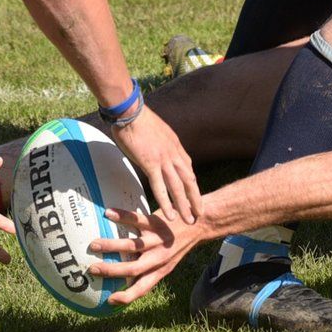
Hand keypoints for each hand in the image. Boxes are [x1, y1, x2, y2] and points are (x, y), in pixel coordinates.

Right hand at [89, 205, 209, 304]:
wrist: (200, 223)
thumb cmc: (179, 244)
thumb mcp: (168, 262)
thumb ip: (149, 269)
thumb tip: (124, 277)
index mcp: (160, 270)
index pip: (143, 288)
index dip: (127, 297)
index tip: (109, 301)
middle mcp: (158, 258)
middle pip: (132, 269)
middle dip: (111, 271)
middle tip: (91, 269)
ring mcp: (157, 241)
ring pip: (131, 246)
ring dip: (111, 246)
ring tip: (94, 244)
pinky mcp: (157, 223)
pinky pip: (136, 219)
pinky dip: (122, 216)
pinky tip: (107, 213)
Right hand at [110, 106, 199, 225]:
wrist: (130, 111)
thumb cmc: (138, 119)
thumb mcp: (157, 130)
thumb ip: (160, 142)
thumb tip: (157, 147)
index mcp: (175, 146)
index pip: (188, 168)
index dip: (192, 184)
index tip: (195, 194)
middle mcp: (173, 154)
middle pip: (189, 181)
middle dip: (195, 198)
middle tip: (200, 213)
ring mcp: (164, 160)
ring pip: (178, 188)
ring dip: (184, 205)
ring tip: (189, 220)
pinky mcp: (151, 164)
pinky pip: (160, 188)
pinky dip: (166, 203)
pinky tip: (170, 215)